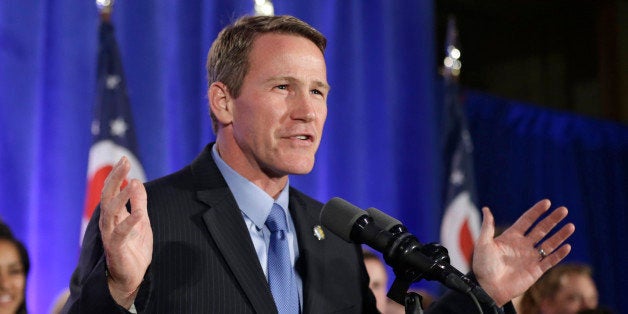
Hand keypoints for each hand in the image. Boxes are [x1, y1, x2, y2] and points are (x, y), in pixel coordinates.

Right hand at [99, 157, 152, 307]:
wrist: (132, 276)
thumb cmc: (134, 248)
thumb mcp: (141, 221)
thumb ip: (138, 202)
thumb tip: (136, 180)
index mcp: (114, 215)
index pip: (112, 191)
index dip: (117, 175)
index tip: (124, 160)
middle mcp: (108, 222)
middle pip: (108, 196)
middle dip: (115, 179)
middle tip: (124, 163)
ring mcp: (110, 235)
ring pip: (110, 212)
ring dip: (121, 197)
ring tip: (130, 183)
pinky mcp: (116, 248)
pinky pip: (120, 234)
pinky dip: (129, 223)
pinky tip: (139, 214)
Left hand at [472, 199, 574, 305]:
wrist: (488, 287)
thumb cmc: (483, 265)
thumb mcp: (483, 243)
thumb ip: (488, 226)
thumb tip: (486, 208)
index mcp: (511, 237)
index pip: (527, 221)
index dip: (536, 212)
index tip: (547, 202)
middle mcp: (523, 246)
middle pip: (541, 230)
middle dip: (552, 220)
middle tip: (563, 210)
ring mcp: (530, 257)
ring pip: (549, 244)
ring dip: (560, 235)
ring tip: (571, 226)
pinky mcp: (536, 270)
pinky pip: (550, 261)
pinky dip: (559, 254)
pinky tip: (567, 246)